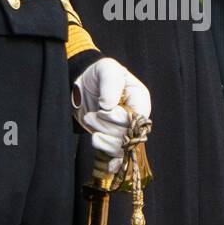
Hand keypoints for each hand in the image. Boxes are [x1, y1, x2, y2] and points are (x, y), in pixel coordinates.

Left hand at [72, 57, 150, 173]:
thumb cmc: (99, 74)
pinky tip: (101, 149)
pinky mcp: (113, 140)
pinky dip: (107, 154)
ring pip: (120, 145)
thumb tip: (109, 106)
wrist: (83, 84)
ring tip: (90, 120)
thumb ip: (111, 83)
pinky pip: (115, 155)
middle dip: (106, 126)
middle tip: (91, 115)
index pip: (138, 118)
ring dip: (102, 137)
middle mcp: (136, 118)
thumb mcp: (106, 69)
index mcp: (140, 99)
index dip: (120, 118)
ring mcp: (125, 130)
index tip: (103, 110)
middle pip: (127, 133)